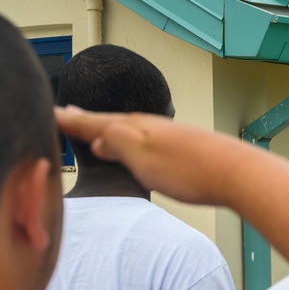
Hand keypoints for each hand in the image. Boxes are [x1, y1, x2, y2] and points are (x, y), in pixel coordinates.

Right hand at [54, 106, 243, 204]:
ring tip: (94, 133)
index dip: (72, 122)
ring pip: (129, 133)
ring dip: (108, 133)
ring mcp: (169, 139)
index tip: (51, 115)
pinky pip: (146, 143)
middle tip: (66, 117)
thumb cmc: (191, 168)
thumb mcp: (141, 156)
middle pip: (111, 124)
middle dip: (87, 123)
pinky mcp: (184, 152)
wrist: (237, 173)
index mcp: (136, 128)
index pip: (95, 123)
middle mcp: (151, 128)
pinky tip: (136, 153)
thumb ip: (116, 143)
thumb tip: (97, 136)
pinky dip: (131, 144)